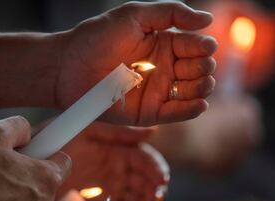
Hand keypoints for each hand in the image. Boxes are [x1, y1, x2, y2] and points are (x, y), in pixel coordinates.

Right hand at [0, 116, 71, 200]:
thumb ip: (20, 127)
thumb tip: (28, 133)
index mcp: (47, 178)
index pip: (64, 160)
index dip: (50, 151)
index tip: (43, 148)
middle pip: (48, 182)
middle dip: (33, 171)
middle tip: (9, 164)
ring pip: (32, 199)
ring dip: (19, 189)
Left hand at [56, 122, 168, 200]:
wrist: (31, 160)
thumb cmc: (59, 138)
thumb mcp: (90, 130)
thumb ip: (120, 133)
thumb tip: (152, 131)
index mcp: (116, 150)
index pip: (143, 158)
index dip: (155, 168)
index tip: (161, 178)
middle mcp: (115, 170)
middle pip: (143, 181)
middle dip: (154, 190)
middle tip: (157, 197)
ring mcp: (107, 188)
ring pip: (134, 199)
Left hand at [57, 1, 216, 125]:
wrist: (67, 66)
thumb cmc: (96, 37)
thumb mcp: (134, 15)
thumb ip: (171, 13)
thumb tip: (208, 19)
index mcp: (163, 44)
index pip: (195, 46)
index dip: (204, 46)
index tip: (205, 46)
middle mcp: (164, 68)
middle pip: (198, 69)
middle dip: (204, 67)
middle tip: (198, 64)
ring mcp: (157, 91)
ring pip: (193, 92)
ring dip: (203, 88)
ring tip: (202, 82)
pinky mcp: (148, 112)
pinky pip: (176, 113)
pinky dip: (191, 110)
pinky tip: (200, 103)